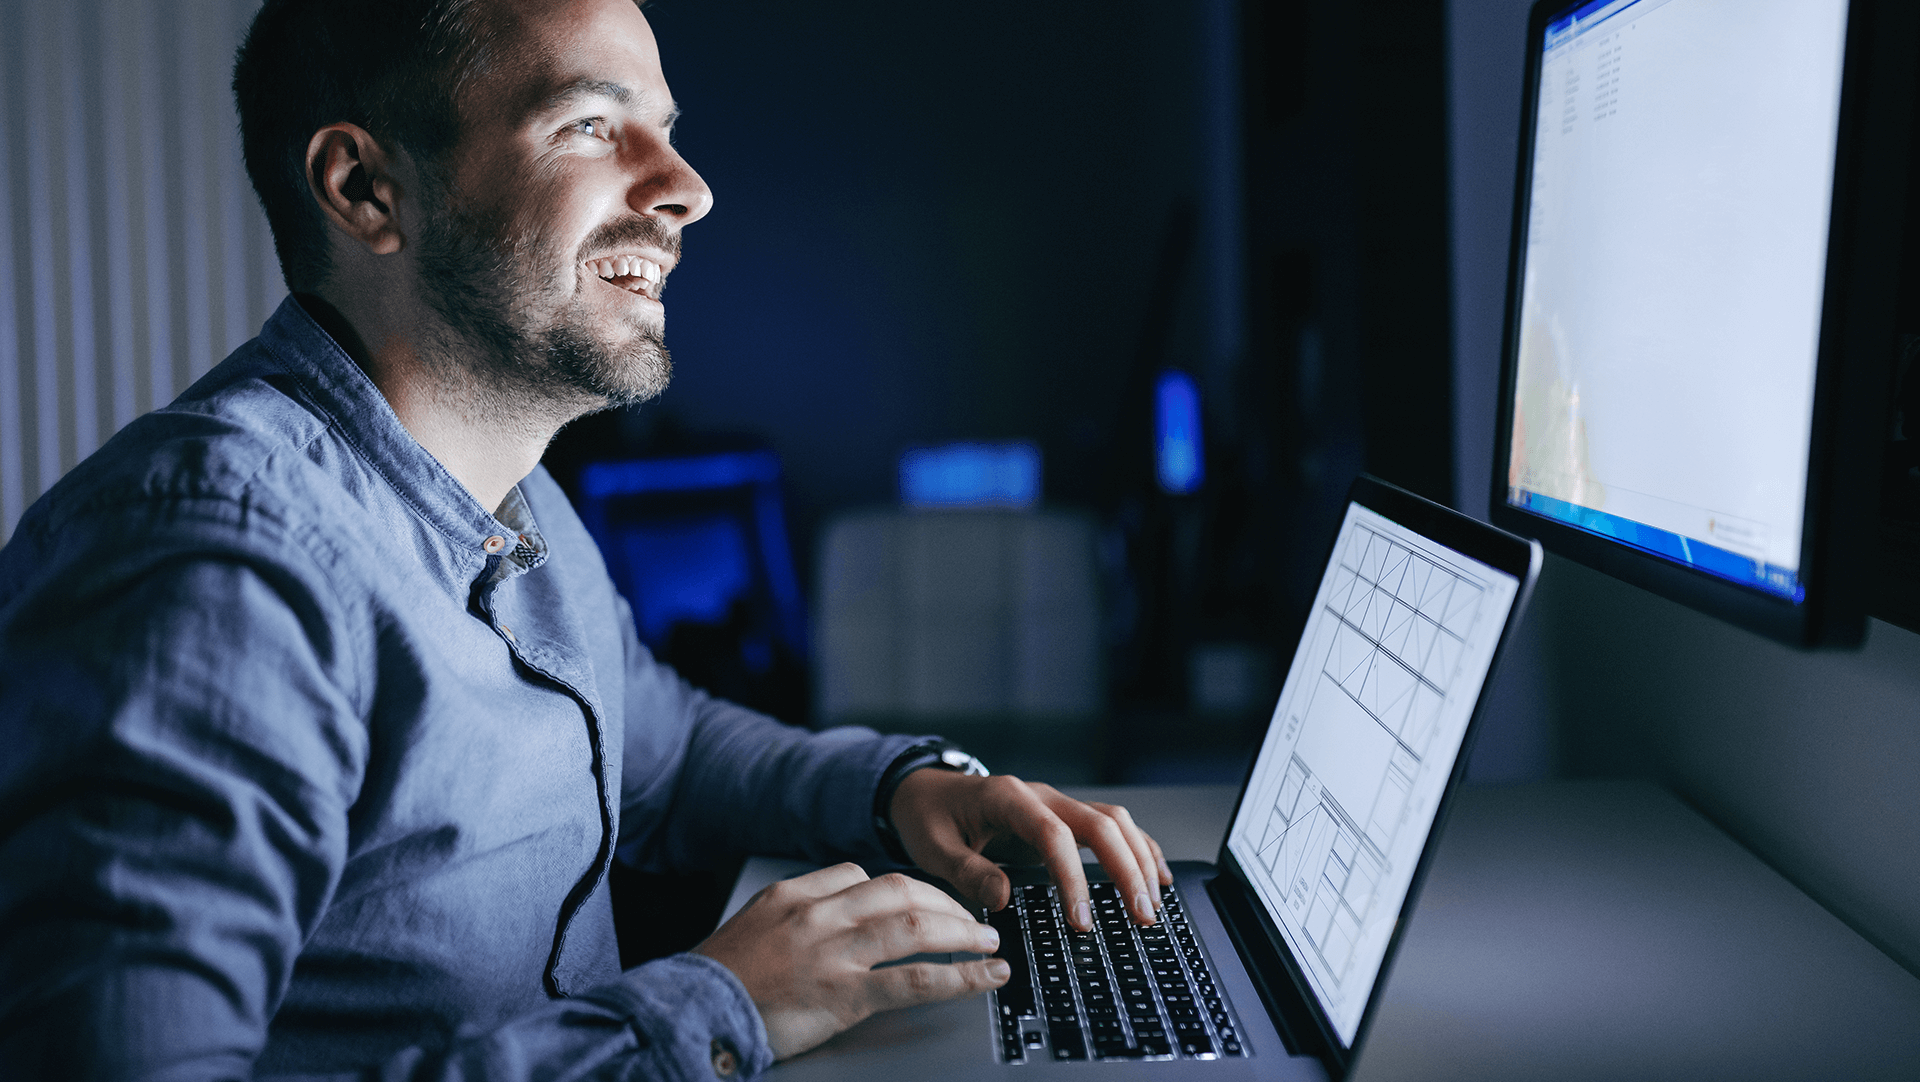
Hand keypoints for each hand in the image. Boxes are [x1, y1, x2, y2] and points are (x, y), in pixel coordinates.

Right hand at [692, 862, 1009, 1059]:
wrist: (689, 1013)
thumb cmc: (718, 981)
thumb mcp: (753, 927)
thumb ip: (794, 916)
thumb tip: (835, 918)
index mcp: (793, 895)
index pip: (859, 874)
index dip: (902, 888)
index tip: (923, 901)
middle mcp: (818, 915)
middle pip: (900, 890)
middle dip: (944, 902)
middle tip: (970, 917)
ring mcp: (834, 952)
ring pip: (916, 926)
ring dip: (963, 932)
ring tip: (988, 941)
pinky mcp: (844, 993)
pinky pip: (915, 979)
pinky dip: (960, 975)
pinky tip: (984, 976)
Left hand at [889, 771, 1174, 932]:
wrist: (925, 790)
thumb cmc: (929, 817)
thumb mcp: (932, 848)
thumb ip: (966, 872)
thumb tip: (1003, 898)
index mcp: (1008, 798)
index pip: (1054, 835)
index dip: (1073, 878)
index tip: (1081, 920)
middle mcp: (1040, 796)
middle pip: (1100, 824)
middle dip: (1126, 870)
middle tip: (1140, 916)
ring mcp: (1055, 804)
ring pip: (1114, 822)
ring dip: (1139, 860)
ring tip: (1151, 905)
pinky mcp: (1063, 817)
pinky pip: (1110, 826)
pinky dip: (1137, 848)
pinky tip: (1155, 875)